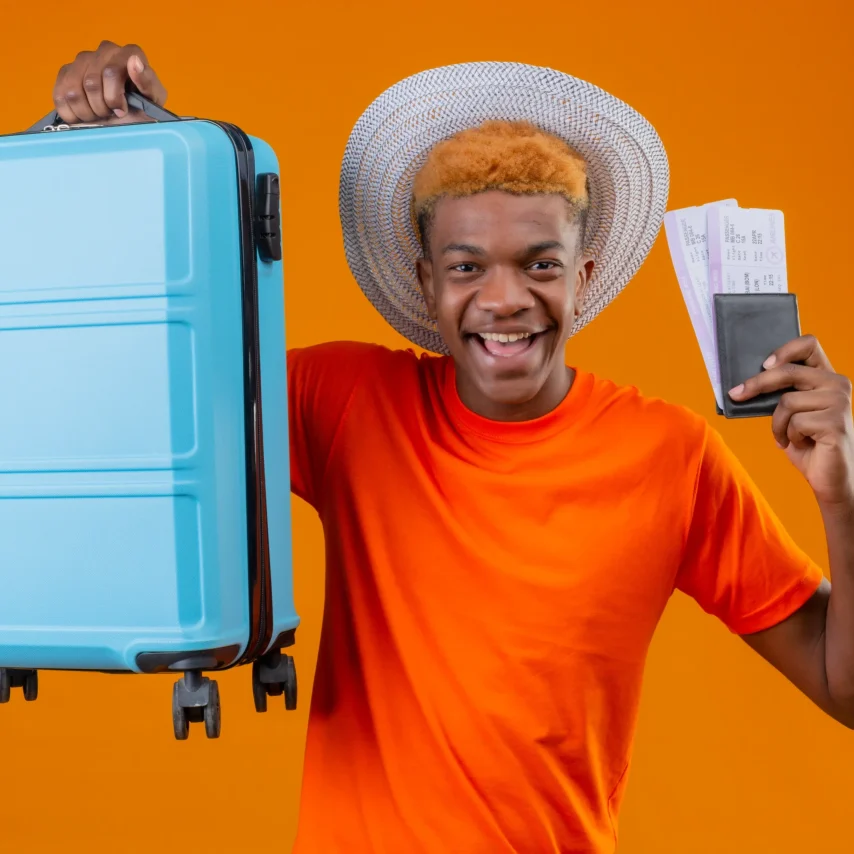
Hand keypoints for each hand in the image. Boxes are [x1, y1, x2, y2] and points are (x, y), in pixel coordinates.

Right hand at [52, 41, 166, 124]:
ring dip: (87, 112)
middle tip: (111, 114)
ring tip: (100, 114)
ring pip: (73, 91)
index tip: (121, 110)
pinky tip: (85, 115)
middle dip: (102, 108)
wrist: (128, 122)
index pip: (110, 72)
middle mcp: (105, 50)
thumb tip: (134, 61)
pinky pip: (60, 95)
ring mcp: (83, 59)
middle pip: (91, 83)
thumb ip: (147, 82)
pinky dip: (72, 113)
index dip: (114, 98)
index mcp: (129, 53)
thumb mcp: (153, 101)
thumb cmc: (143, 111)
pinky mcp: (66, 72)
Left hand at [729, 335, 853, 505]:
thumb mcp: (790, 413)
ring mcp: (840, 402)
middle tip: (736, 394)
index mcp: (826, 377)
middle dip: (757, 384)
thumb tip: (742, 384)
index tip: (764, 364)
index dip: (785, 349)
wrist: (829, 476)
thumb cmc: (807, 443)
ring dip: (778, 423)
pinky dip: (787, 436)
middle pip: (788, 372)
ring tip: (788, 436)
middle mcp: (837, 384)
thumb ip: (779, 393)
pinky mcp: (835, 422)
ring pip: (786, 401)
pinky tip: (801, 444)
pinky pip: (794, 422)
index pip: (809, 345)